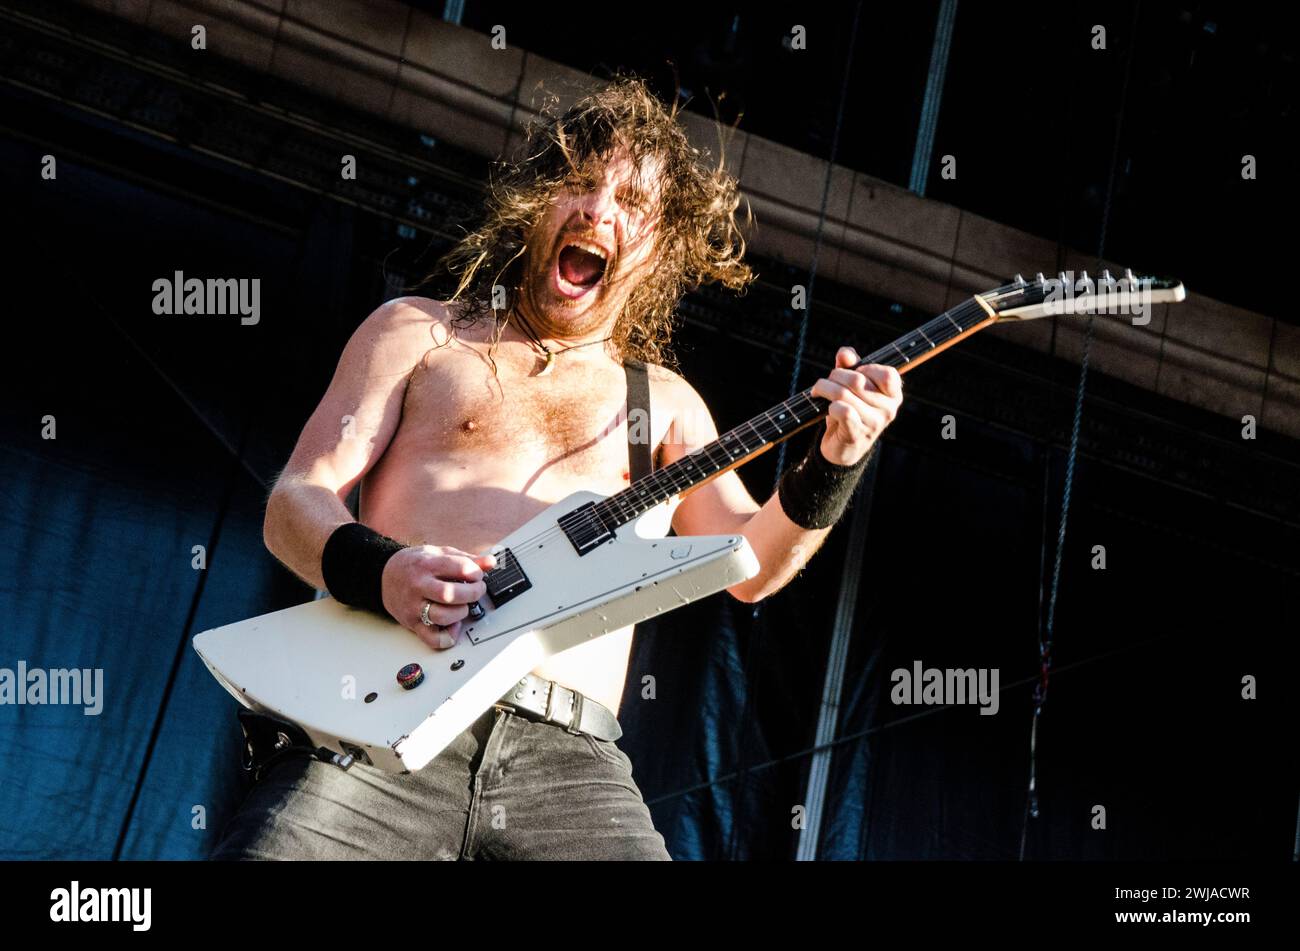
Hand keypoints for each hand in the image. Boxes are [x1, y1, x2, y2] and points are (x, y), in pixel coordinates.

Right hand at [381, 546, 496, 648]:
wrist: (385, 575)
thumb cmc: (415, 564)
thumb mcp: (440, 554)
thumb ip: (466, 559)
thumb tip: (490, 562)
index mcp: (427, 565)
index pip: (459, 568)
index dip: (475, 572)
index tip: (477, 574)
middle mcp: (419, 585)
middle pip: (450, 594)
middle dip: (472, 593)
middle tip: (477, 590)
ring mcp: (414, 606)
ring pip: (442, 616)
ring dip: (461, 613)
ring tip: (463, 606)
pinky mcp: (413, 623)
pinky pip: (432, 638)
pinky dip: (448, 636)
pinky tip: (454, 625)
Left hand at [810, 347, 902, 465]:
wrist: (843, 446)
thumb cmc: (850, 409)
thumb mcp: (851, 385)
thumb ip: (850, 365)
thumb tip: (845, 354)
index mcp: (893, 395)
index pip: (887, 374)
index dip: (866, 369)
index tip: (854, 374)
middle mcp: (888, 410)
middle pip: (857, 380)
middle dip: (835, 376)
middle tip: (825, 383)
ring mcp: (874, 424)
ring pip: (843, 394)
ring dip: (825, 389)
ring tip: (819, 392)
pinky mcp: (857, 434)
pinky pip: (841, 411)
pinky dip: (830, 407)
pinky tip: (828, 409)